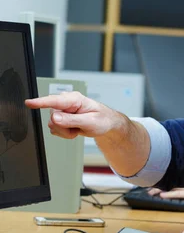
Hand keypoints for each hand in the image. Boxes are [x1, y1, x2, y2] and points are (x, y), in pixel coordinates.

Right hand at [26, 91, 148, 176]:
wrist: (105, 124)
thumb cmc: (102, 120)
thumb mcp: (90, 122)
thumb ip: (72, 120)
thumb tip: (55, 118)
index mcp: (74, 99)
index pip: (54, 100)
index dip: (40, 102)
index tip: (29, 102)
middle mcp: (65, 103)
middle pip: (53, 118)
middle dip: (65, 128)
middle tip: (78, 128)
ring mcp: (62, 111)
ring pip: (53, 126)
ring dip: (66, 132)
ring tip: (78, 128)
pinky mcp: (60, 118)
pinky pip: (55, 130)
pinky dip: (65, 134)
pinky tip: (75, 129)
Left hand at [147, 179, 183, 204]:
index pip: (172, 179)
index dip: (162, 180)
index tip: (153, 181)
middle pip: (169, 182)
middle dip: (157, 184)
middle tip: (147, 186)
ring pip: (171, 187)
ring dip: (159, 190)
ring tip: (150, 192)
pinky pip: (177, 194)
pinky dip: (169, 194)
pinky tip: (161, 196)